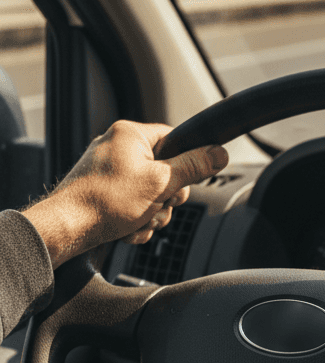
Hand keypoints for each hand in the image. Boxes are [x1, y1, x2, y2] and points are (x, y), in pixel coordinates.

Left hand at [22, 120, 227, 266]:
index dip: (185, 164)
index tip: (184, 183)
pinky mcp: (101, 190)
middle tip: (157, 206)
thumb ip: (194, 167)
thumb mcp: (161, 183)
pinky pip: (132, 202)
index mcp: (131, 134)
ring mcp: (107, 169)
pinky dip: (136, 219)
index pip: (175, 139)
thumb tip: (220, 153)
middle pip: (165, 170)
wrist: (67, 228)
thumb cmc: (106, 201)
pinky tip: (128, 229)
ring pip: (150, 192)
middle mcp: (117, 146)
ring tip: (139, 220)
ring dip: (152, 213)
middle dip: (166, 198)